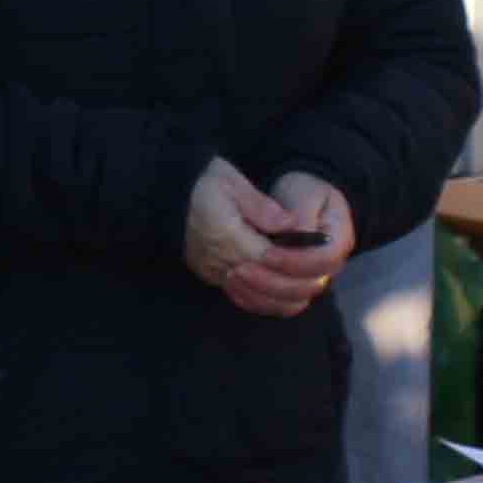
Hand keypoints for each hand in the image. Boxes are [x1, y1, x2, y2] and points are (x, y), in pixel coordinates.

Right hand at [186, 161, 347, 317]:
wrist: (163, 195)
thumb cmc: (201, 182)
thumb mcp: (231, 181)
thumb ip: (262, 206)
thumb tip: (291, 223)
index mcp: (228, 235)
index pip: (269, 258)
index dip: (294, 262)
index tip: (315, 260)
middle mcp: (219, 259)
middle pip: (264, 283)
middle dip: (293, 286)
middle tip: (319, 282)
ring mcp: (212, 270)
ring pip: (251, 295)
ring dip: (279, 299)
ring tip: (305, 294)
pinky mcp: (207, 274)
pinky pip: (237, 295)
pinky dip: (259, 301)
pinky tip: (278, 299)